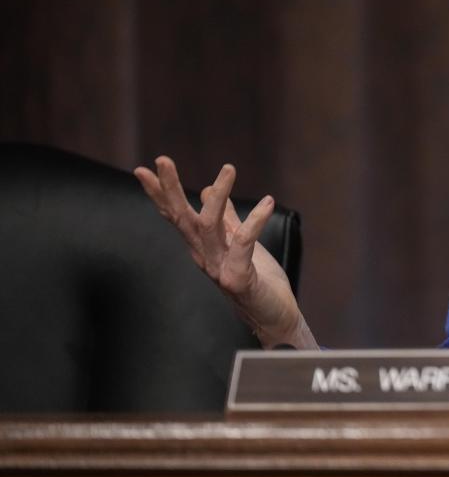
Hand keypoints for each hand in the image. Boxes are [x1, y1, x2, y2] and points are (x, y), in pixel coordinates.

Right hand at [134, 157, 315, 348]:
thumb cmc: (257, 279)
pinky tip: (267, 202)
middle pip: (182, 219)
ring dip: (217, 197)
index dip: (161, 193)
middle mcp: (205, 256)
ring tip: (229, 168)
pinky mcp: (239, 278)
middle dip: (170, 190)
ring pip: (209, 227)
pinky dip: (255, 221)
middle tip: (162, 160)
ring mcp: (219, 268)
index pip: (176, 215)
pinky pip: (244, 244)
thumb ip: (226, 218)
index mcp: (203, 246)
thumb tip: (207, 189)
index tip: (145, 168)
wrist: (274, 315)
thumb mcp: (239, 241)